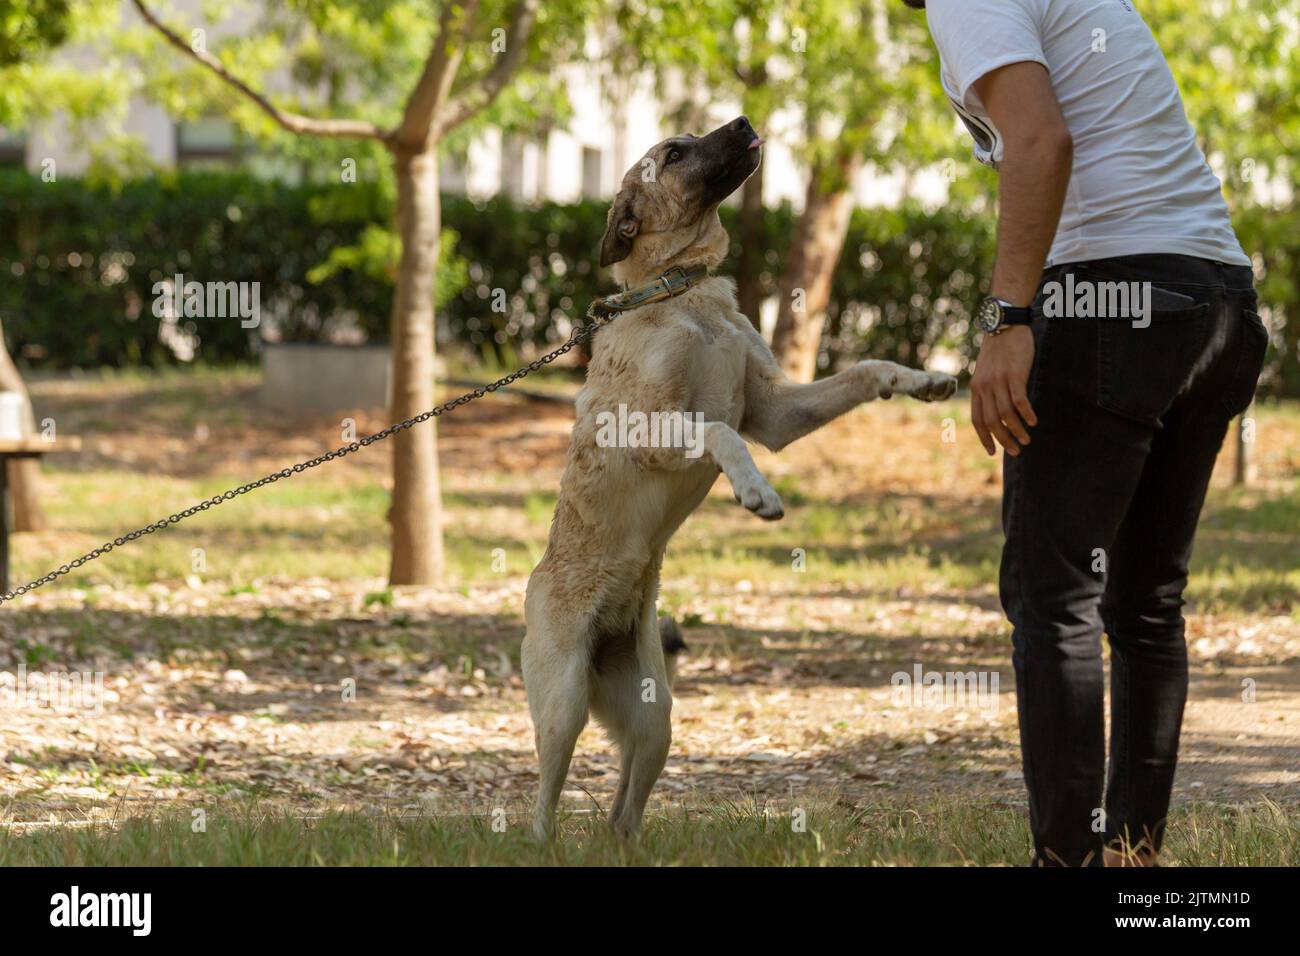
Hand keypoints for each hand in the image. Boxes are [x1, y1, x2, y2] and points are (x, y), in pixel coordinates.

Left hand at [970, 325, 1037, 455]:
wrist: (1005, 325)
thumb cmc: (999, 350)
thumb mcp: (986, 372)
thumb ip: (988, 390)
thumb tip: (995, 411)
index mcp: (976, 389)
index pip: (977, 420)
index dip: (984, 438)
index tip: (992, 452)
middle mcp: (984, 387)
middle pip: (991, 421)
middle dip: (1003, 440)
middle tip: (1015, 451)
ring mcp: (998, 381)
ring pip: (1005, 414)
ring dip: (1016, 430)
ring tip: (1026, 440)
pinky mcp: (1013, 375)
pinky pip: (1019, 400)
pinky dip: (1026, 414)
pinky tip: (1033, 422)